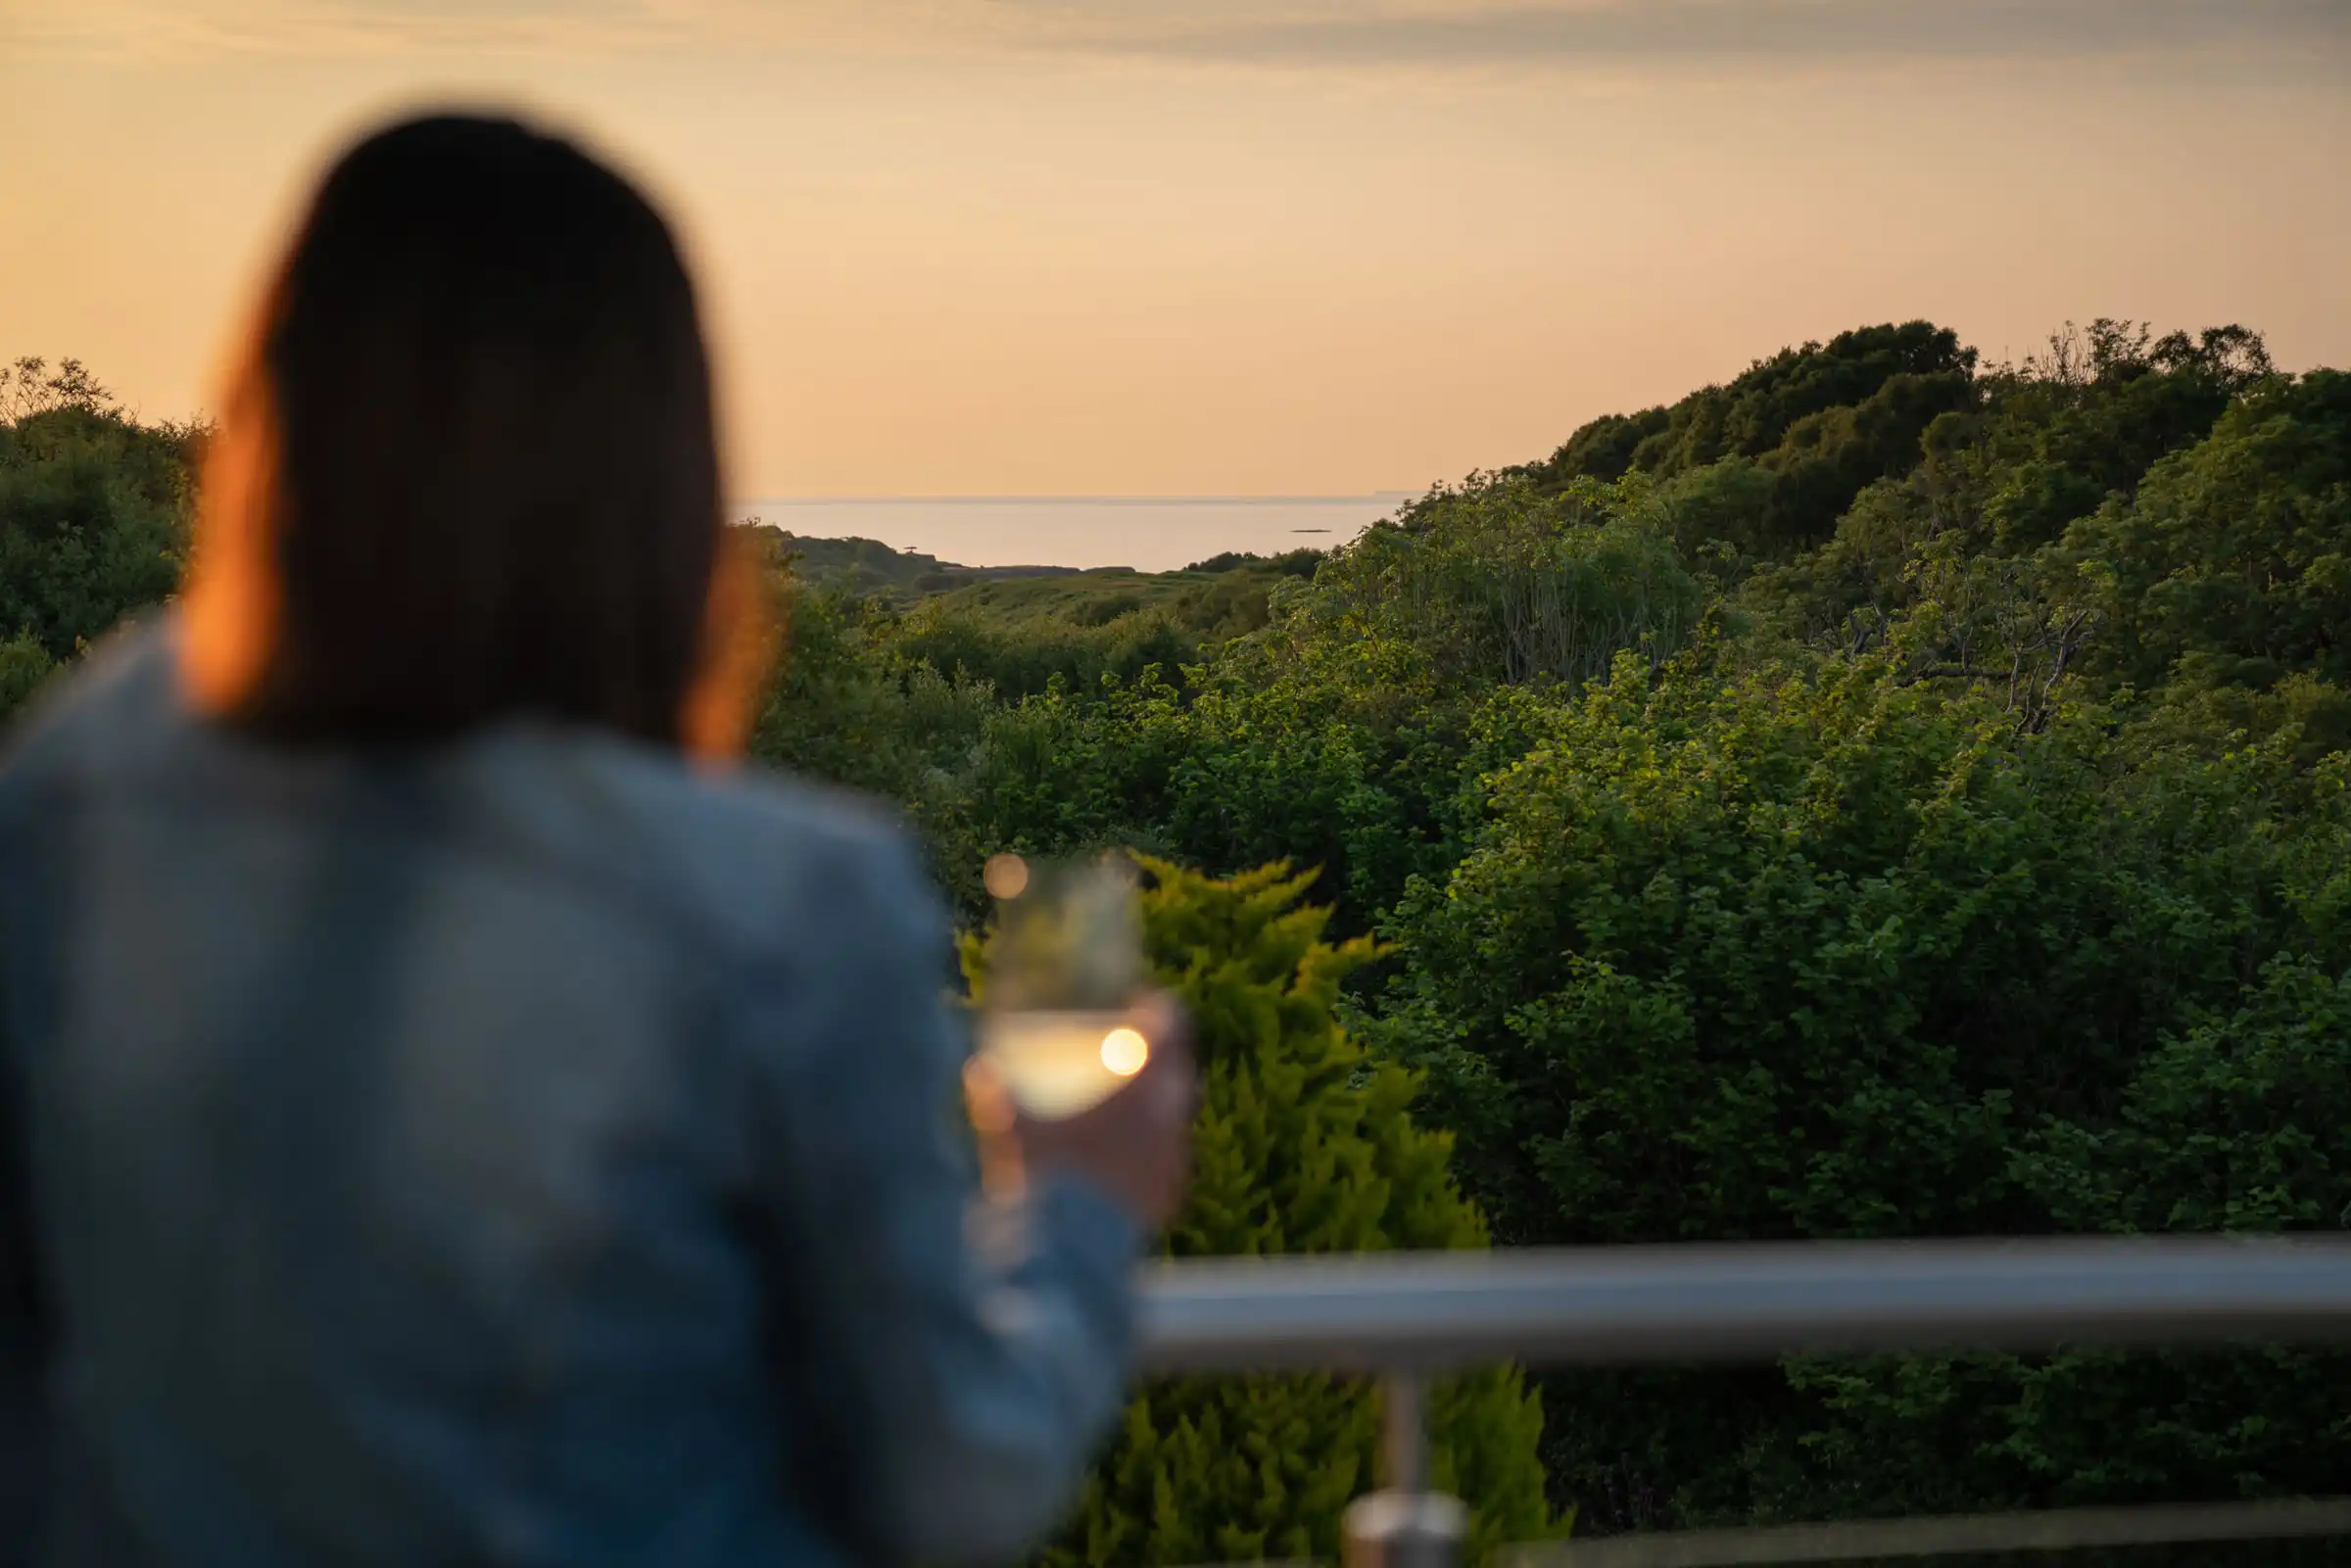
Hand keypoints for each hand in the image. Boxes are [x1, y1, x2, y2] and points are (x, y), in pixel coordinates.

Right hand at [969, 992, 1197, 1229]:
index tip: (1143, 1006)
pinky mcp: (1169, 1196)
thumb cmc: (1041, 1173)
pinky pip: (1167, 1164)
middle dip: (1159, 1061)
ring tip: (1124, 1116)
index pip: (1173, 1025)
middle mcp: (1169, 1116)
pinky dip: (1150, 1157)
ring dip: (1155, 1111)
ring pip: (1174, 1120)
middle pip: (1179, 1071)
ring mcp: (1174, 1158)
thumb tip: (976, 1070)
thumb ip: (994, 1092)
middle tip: (1130, 1059)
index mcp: (1142, 1084)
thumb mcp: (1010, 1124)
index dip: (1160, 1009)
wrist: (1069, 1249)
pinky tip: (1124, 1165)